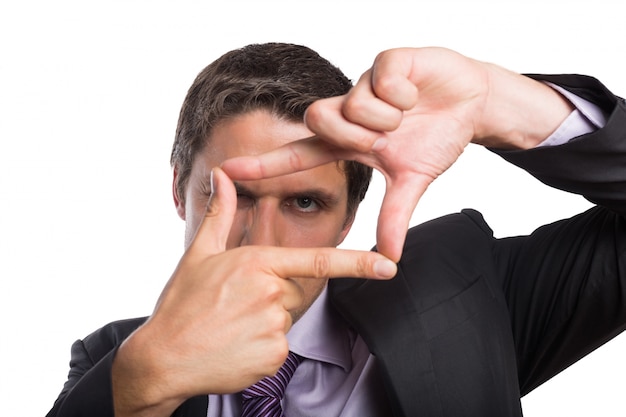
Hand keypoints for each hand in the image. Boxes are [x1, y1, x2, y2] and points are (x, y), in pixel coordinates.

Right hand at [111, 167, 396, 416]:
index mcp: (258, 264)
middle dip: (270, 297)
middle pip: (291, 292)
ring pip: (284, 320)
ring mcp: (275, 328)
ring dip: (264, 322)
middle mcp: (272, 294)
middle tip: (233, 307)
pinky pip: (279, 347)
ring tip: (229, 327)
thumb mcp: (199, 255)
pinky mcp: (274, 356)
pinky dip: (261, 348)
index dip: (357, 264)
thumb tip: (222, 175)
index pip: (317, 261)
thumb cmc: (181, 304)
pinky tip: (234, 347)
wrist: (163, 358)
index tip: (389, 266)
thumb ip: (221, 214)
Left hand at [222, 47, 571, 260]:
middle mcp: (349, 111)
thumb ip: (395, 214)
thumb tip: (390, 258)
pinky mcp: (387, 62)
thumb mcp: (412, 180)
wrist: (470, 103)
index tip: (227, 171)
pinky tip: (416, 94)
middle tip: (382, 139)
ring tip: (407, 115)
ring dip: (385, 118)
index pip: (299, 154)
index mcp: (348, 141)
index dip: (265, 164)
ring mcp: (365, 85)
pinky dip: (403, 94)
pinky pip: (381, 80)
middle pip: (318, 120)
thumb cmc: (434, 137)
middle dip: (353, 135)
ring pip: (352, 103)